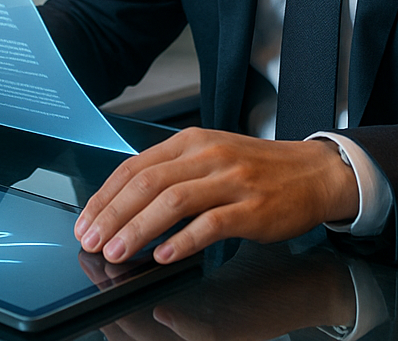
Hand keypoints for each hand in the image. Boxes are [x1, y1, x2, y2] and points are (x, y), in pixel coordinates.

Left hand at [74, 127, 357, 264]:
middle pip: (148, 183)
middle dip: (113, 215)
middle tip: (91, 241)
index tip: (86, 220)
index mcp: (190, 141)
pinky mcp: (251, 208)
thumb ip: (171, 172)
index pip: (135, 166)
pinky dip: (183, 240)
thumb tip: (125, 200)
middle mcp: (207, 154)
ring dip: (138, 229)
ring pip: (173, 201)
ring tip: (117, 252)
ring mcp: (230, 180)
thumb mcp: (209, 156)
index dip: (105, 195)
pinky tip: (164, 256)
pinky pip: (211, 223)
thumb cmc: (256, 168)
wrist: (312, 172)